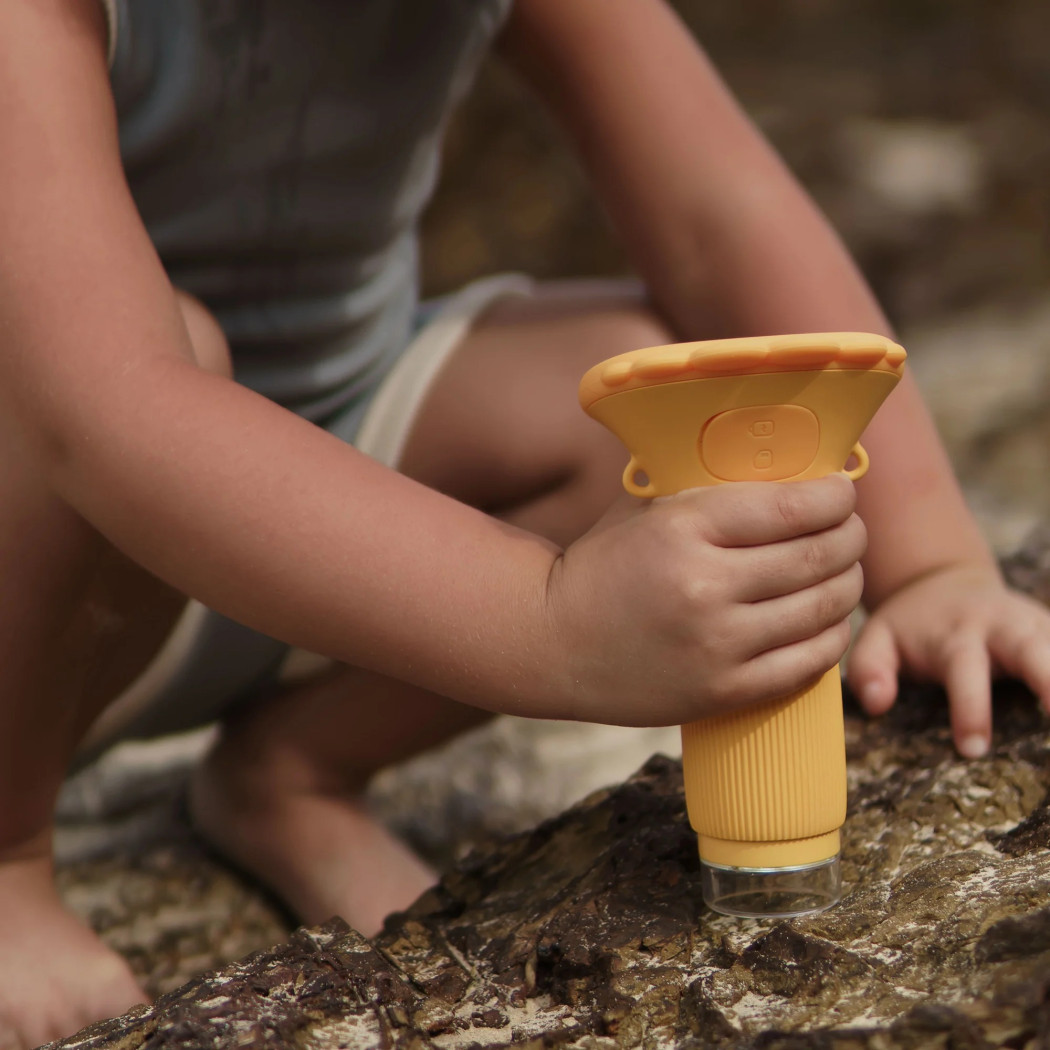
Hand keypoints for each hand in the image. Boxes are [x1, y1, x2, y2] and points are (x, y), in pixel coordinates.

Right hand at [544, 474, 865, 725]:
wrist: (551, 642)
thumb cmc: (603, 565)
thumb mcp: (644, 510)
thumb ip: (705, 490)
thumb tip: (783, 469)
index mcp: (684, 529)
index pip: (794, 507)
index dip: (836, 497)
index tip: (840, 493)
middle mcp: (705, 586)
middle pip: (818, 556)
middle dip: (851, 538)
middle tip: (850, 531)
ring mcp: (716, 645)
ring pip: (823, 609)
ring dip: (848, 585)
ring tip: (843, 572)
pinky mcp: (722, 690)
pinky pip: (808, 663)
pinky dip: (831, 637)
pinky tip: (827, 621)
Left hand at [847, 564, 1049, 756]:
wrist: (944, 581)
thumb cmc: (910, 624)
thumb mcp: (877, 637)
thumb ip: (870, 668)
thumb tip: (876, 705)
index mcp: (958, 632)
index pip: (965, 670)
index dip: (970, 708)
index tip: (972, 749)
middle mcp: (1005, 627)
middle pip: (1035, 652)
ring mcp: (1039, 628)